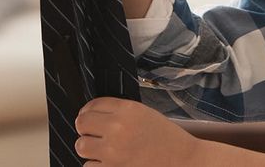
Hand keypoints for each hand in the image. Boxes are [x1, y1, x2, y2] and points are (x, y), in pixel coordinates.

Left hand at [74, 97, 199, 165]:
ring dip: (88, 147)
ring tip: (100, 149)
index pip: (92, 105)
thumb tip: (93, 115)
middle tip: (93, 133)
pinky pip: (88, 165)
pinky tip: (108, 162)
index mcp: (128, 110)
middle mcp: (118, 128)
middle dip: (86, 128)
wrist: (182, 161)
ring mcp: (113, 151)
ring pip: (81, 145)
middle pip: (82, 123)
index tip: (90, 116)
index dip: (89, 111)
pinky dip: (96, 164)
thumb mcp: (145, 114)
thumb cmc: (167, 139)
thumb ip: (120, 112)